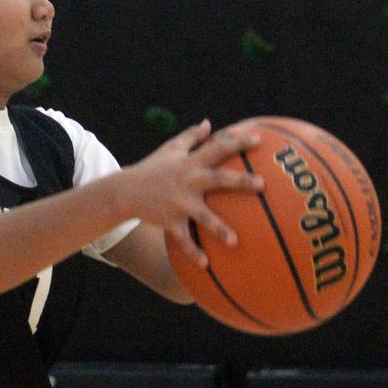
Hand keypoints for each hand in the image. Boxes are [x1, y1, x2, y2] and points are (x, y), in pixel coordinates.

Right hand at [122, 119, 263, 267]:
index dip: (238, 142)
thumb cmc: (152, 168)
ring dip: (219, 228)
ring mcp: (179, 203)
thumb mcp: (170, 148)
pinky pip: (183, 239)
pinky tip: (205, 265)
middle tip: (262, 185)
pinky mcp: (170, 221)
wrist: (125, 191)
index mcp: (191, 162)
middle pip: (218, 180)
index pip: (218, 148)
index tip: (259, 139)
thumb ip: (192, 136)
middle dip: (240, 181)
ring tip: (234, 241)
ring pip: (203, 216)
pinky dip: (192, 252)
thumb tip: (209, 123)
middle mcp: (188, 181)